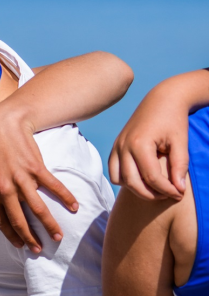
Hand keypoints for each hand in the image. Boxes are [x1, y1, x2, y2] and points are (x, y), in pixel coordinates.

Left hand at [0, 103, 77, 251]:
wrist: (1, 126)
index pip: (1, 221)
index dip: (11, 235)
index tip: (21, 245)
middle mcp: (5, 189)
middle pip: (19, 219)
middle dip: (30, 237)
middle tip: (39, 250)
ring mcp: (21, 179)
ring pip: (37, 208)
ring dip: (49, 225)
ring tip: (58, 237)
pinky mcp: (36, 168)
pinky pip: (53, 187)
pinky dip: (65, 197)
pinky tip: (74, 207)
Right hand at [109, 84, 189, 200]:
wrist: (162, 99)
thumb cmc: (173, 119)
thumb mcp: (181, 142)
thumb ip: (180, 166)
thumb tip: (179, 189)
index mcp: (139, 144)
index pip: (152, 177)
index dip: (167, 190)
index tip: (179, 194)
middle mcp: (123, 146)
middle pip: (133, 182)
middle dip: (151, 194)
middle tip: (168, 195)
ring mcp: (116, 147)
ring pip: (119, 179)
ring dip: (136, 188)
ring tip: (155, 188)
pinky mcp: (115, 147)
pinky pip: (114, 171)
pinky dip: (126, 179)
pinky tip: (143, 178)